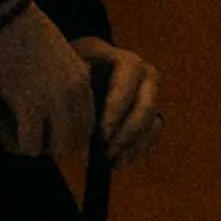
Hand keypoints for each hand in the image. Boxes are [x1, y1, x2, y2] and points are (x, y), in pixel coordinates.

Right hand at [0, 0, 96, 162]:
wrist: (5, 14)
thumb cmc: (24, 27)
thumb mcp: (58, 54)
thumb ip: (65, 78)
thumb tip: (54, 105)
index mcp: (82, 80)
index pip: (88, 125)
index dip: (64, 132)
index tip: (43, 126)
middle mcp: (73, 95)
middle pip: (75, 142)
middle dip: (51, 143)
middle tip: (27, 129)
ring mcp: (54, 102)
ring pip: (57, 150)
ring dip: (35, 145)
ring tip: (13, 128)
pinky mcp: (30, 108)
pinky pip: (31, 147)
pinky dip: (15, 143)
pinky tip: (3, 124)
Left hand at [69, 38, 161, 167]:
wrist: (77, 76)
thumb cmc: (69, 72)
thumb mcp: (68, 70)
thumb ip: (77, 82)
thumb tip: (83, 95)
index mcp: (123, 58)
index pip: (130, 74)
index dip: (118, 105)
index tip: (102, 133)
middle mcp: (143, 74)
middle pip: (147, 103)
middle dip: (128, 132)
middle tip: (107, 152)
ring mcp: (150, 95)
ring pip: (152, 121)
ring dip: (133, 145)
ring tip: (110, 161)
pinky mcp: (149, 115)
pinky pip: (151, 134)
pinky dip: (136, 150)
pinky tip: (117, 162)